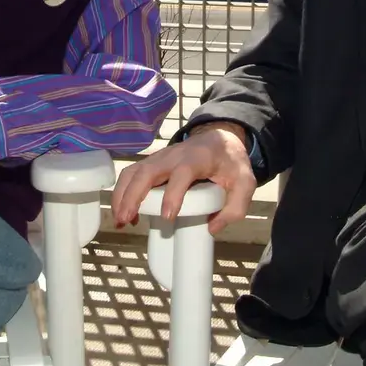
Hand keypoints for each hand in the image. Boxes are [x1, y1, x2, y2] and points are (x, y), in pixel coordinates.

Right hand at [110, 121, 255, 234]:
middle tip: (127, 220)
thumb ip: (236, 207)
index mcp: (197, 158)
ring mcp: (160, 157)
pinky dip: (123, 192)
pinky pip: (132, 174)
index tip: (167, 217)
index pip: (182, 174)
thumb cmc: (230, 162)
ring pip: (134, 172)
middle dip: (133, 196)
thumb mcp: (245, 183)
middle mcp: (174, 155)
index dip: (173, 195)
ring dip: (122, 195)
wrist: (219, 138)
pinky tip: (126, 213)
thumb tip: (212, 228)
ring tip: (120, 220)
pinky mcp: (152, 162)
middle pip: (147, 171)